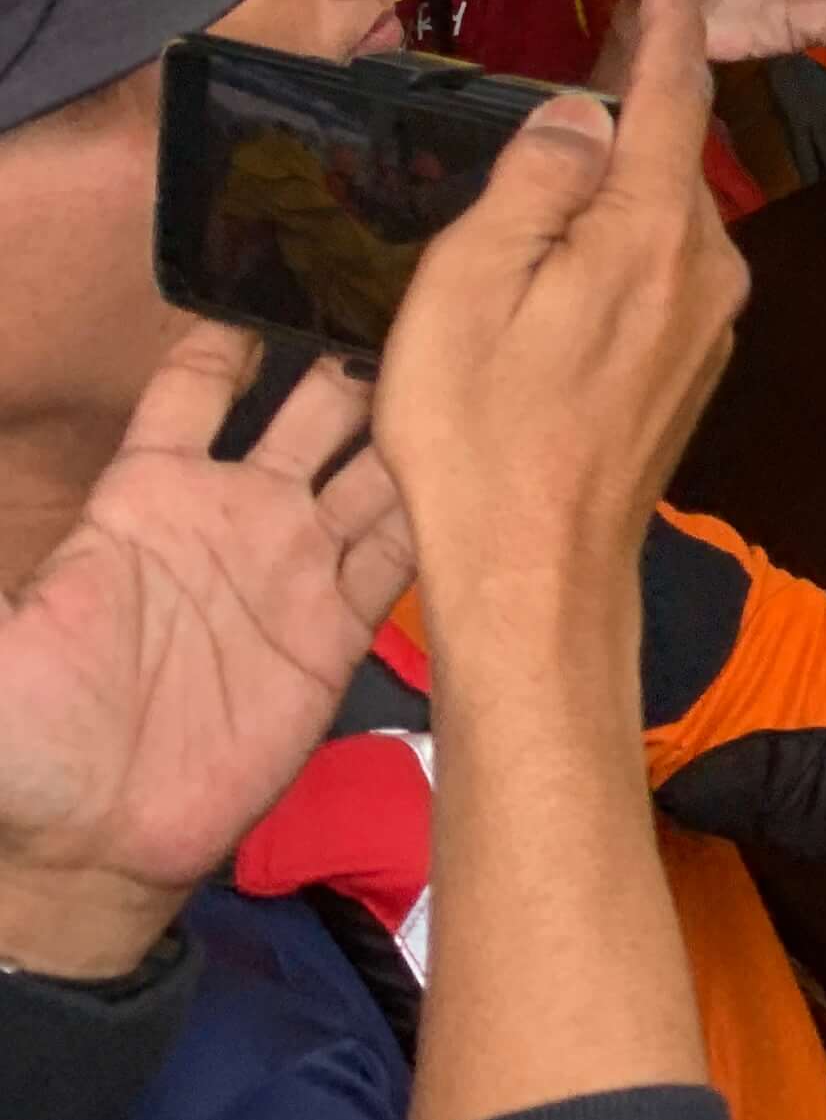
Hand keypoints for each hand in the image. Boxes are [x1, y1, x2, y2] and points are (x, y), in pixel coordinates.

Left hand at [0, 330, 414, 977]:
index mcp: (146, 496)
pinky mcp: (339, 632)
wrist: (85, 849)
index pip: (198, 384)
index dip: (233, 329)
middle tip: (416, 297)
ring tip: (478, 365)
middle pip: (315, 405)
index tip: (282, 270)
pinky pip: (404, 554)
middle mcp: (234, 515)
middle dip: (358, 353)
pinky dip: (445, 511)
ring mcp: (295, 570)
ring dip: (420, 422)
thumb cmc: (20, 739)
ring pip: (377, 466)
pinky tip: (485, 465)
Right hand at [372, 0, 749, 629]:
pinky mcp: (695, 368)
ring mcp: (710, 324)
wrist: (540, 576)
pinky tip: (570, 278)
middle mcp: (707, 268)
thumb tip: (582, 111)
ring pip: (666, 221)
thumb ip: (533, 183)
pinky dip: (623, 251)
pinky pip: (663, 275)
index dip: (666, 36)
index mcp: (652, 232)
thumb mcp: (470, 285)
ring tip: (558, 182)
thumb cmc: (482, 433)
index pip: (673, 102)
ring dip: (622, 191)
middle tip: (587, 79)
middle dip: (635, 115)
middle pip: (670, 161)